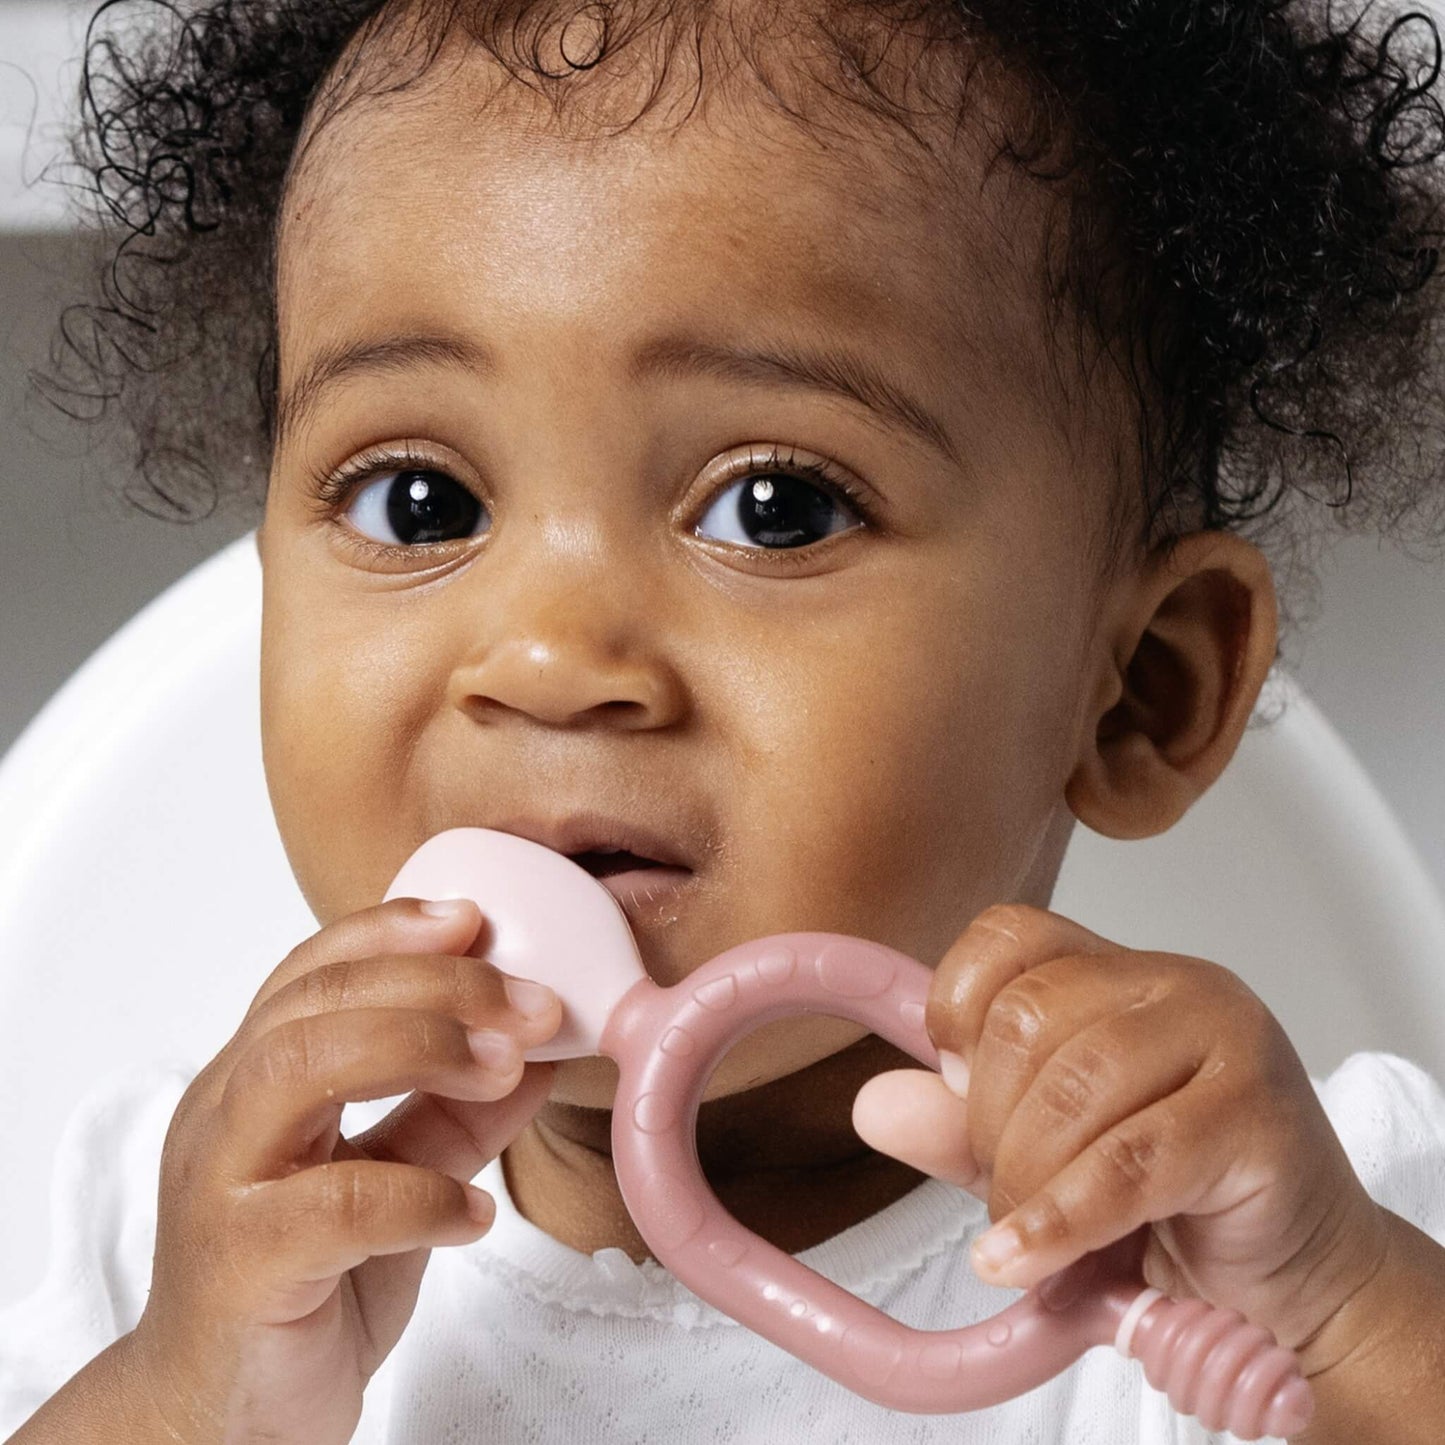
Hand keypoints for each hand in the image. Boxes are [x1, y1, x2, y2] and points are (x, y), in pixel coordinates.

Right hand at [125, 896, 561, 1443]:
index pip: (311, 972)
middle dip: (434, 985)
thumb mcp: (395, 1181)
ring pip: (297, 1069)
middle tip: (529, 1005)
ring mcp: (221, 1187)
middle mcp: (224, 1117)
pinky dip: (419, 1197)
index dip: (392, 932)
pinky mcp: (237, 1267)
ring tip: (505, 1067)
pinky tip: (474, 1213)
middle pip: (314, 1004)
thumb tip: (539, 1051)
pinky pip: (330, 1207)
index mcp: (254, 1082)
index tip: (479, 919)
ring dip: (418, 1046)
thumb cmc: (300, 1287)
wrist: (220, 1422)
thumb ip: (455, 1115)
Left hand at [852, 903, 1391, 1360]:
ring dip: (1024, 1178)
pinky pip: (1127, 1161)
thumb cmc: (1173, 1207)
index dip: (956, 1004)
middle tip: (1002, 1190)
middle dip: (988, 1122)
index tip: (952, 1082)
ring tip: (1024, 1234)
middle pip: (1027, 1015)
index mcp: (1117, 972)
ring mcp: (1226, 1038)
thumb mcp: (1042, 1160)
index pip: (1008, 935)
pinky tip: (1028, 1258)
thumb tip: (874, 1104)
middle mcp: (1174, 985)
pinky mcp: (1258, 1114)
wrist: (1298, 1285)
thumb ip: (958, 1126)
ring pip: (1074, 1085)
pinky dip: (1060, 1219)